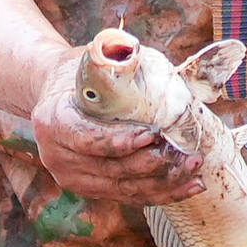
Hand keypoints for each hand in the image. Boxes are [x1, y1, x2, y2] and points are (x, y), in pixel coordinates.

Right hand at [26, 55, 201, 206]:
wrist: (56, 96)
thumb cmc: (78, 74)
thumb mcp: (87, 61)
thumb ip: (112, 60)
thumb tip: (135, 50)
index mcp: (52, 121)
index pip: (87, 139)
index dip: (118, 141)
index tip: (150, 136)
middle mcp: (56, 156)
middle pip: (110, 168)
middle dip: (152, 164)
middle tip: (187, 153)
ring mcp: (72, 177)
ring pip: (123, 187)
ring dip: (163, 181)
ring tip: (194, 167)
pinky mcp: (90, 189)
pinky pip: (129, 195)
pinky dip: (161, 192)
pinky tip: (189, 186)